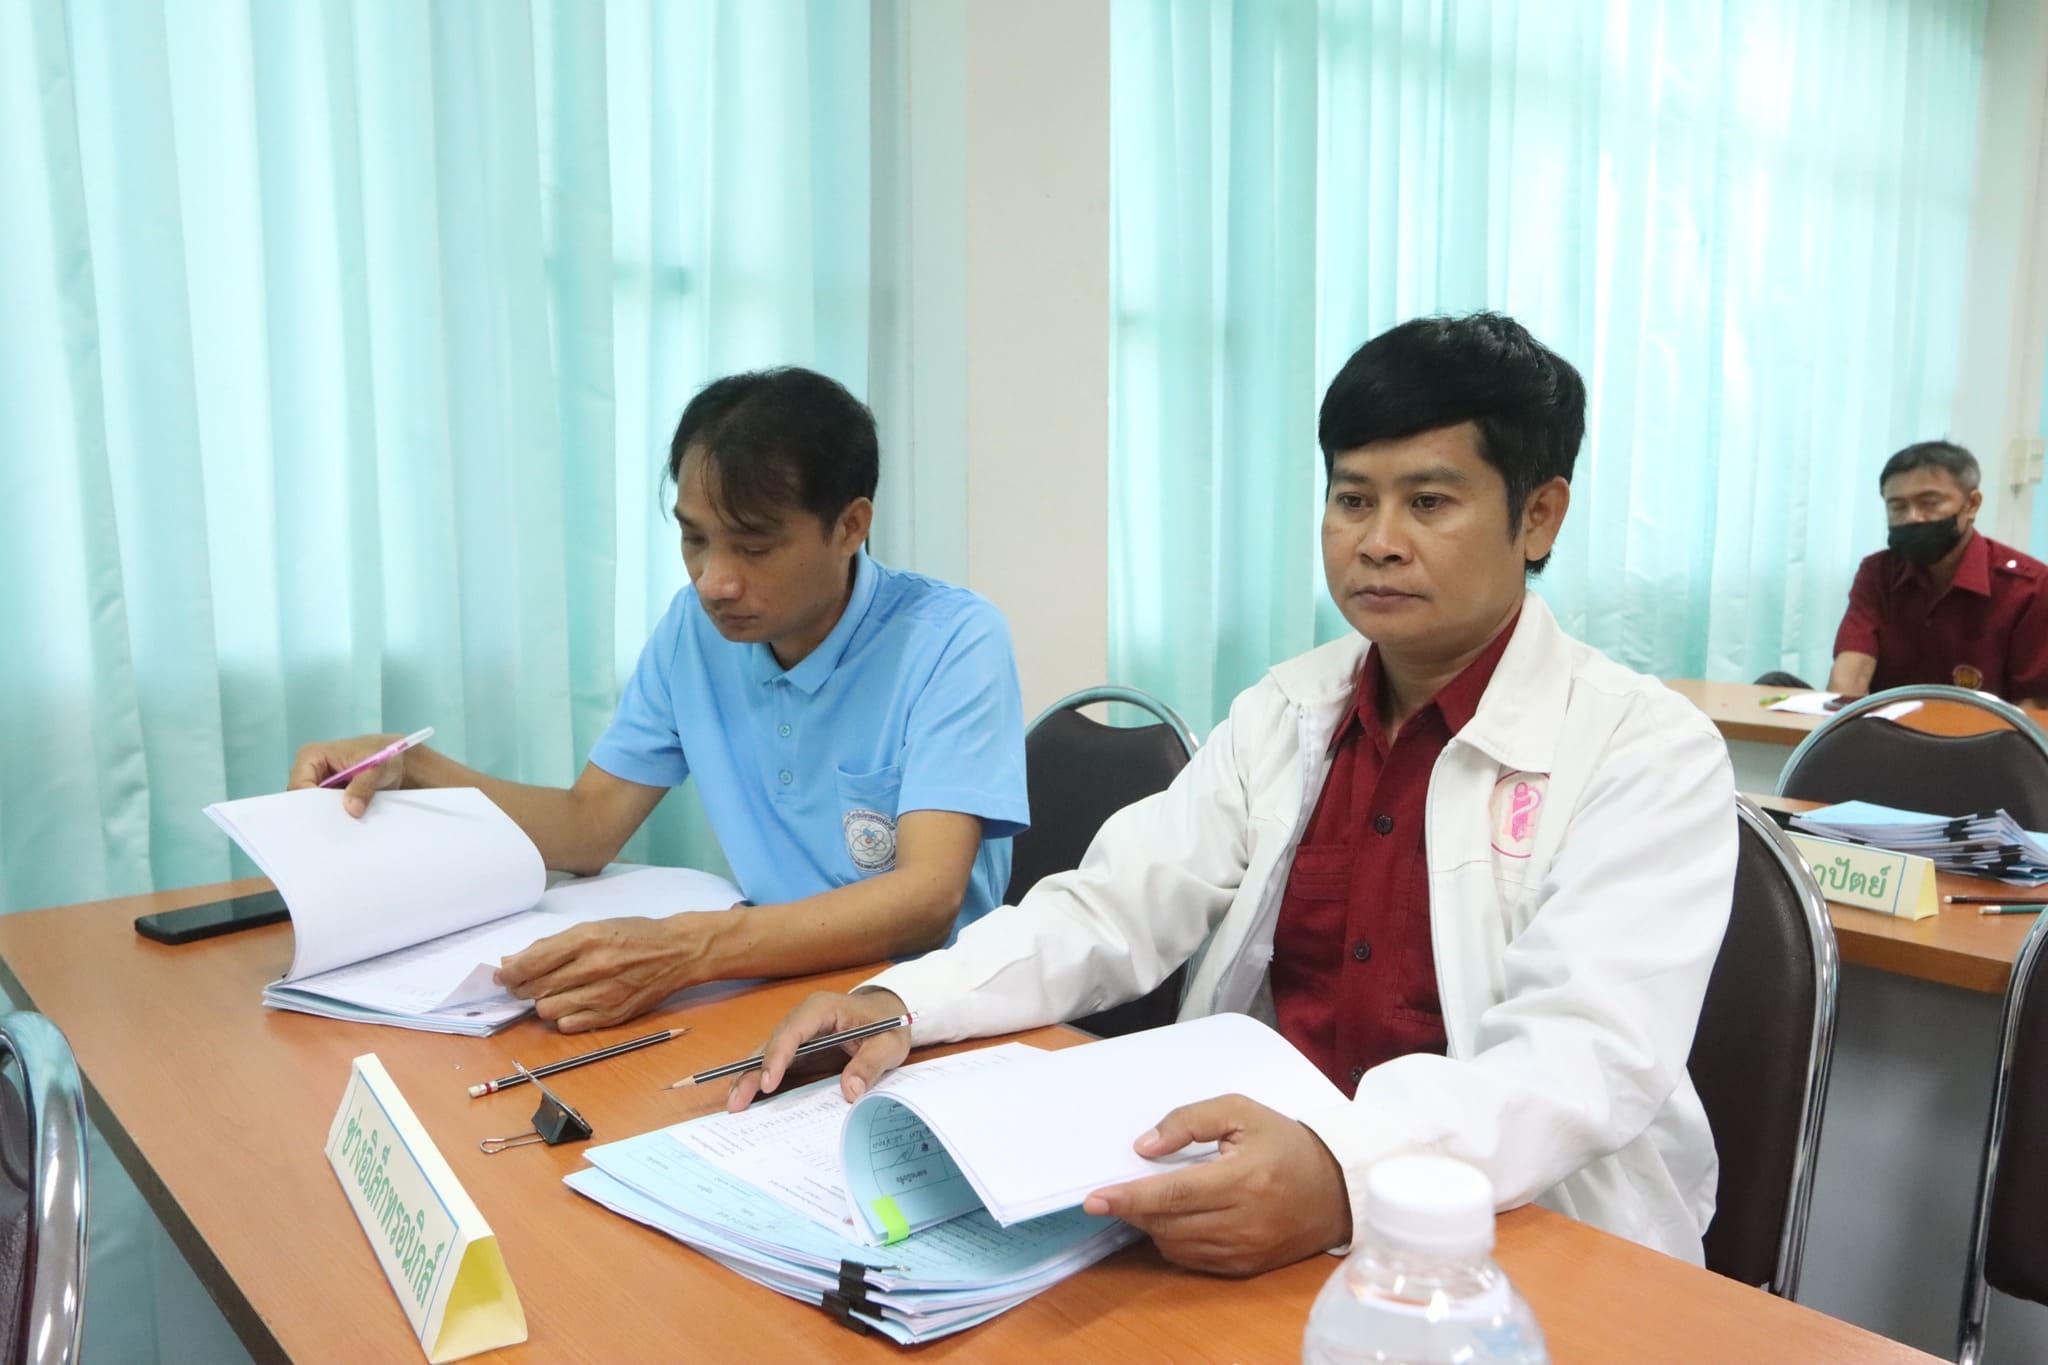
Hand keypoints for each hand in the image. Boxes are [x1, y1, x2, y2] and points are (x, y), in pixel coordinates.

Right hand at [287, 734, 408, 816]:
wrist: (394, 762)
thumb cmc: (382, 756)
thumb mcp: (377, 768)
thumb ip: (363, 787)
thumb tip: (352, 810)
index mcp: (310, 756)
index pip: (299, 785)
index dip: (310, 803)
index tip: (328, 818)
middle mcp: (307, 772)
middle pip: (302, 800)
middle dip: (317, 814)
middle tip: (335, 828)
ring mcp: (316, 786)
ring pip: (313, 810)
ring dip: (328, 819)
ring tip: (343, 829)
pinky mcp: (327, 799)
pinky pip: (324, 814)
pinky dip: (335, 820)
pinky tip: (346, 828)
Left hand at [495, 914, 717, 1032]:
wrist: (677, 952)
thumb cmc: (633, 935)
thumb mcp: (593, 927)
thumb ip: (551, 945)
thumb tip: (512, 962)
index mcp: (585, 939)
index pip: (530, 963)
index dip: (508, 972)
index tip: (502, 974)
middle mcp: (592, 968)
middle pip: (534, 989)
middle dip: (521, 988)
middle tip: (524, 984)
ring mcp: (603, 994)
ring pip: (546, 1011)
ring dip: (542, 1003)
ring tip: (553, 992)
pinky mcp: (611, 1015)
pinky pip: (568, 1025)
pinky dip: (563, 1016)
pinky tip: (571, 1003)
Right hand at [725, 988, 910, 1111]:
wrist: (888, 1014)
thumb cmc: (887, 1024)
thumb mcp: (888, 1044)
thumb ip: (870, 1065)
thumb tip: (851, 1091)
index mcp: (823, 1008)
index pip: (793, 1030)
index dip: (777, 1056)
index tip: (768, 1084)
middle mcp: (803, 1017)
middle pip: (771, 1043)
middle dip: (752, 1072)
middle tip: (737, 1102)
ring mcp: (798, 1032)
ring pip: (766, 1053)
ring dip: (748, 1077)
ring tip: (734, 1105)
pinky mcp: (798, 1048)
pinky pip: (775, 1062)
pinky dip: (759, 1079)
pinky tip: (747, 1099)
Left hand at [1081, 1094, 1351, 1276]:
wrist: (1335, 1187)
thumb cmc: (1284, 1142)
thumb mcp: (1240, 1111)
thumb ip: (1189, 1121)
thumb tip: (1144, 1147)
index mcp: (1243, 1178)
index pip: (1173, 1193)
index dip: (1129, 1197)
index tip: (1093, 1198)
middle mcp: (1244, 1221)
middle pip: (1168, 1223)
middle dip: (1133, 1209)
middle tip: (1114, 1191)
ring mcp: (1245, 1250)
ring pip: (1175, 1245)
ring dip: (1151, 1225)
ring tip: (1147, 1200)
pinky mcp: (1245, 1267)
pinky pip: (1192, 1260)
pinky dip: (1173, 1240)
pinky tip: (1173, 1219)